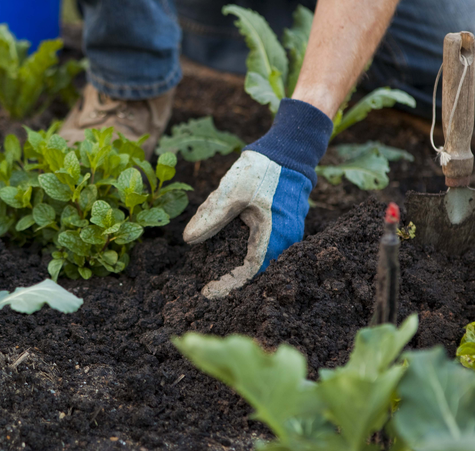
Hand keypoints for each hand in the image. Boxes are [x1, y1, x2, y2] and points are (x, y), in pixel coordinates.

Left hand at [183, 151, 309, 298]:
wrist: (286, 152)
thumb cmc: (261, 170)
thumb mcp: (231, 191)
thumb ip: (210, 216)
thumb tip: (188, 239)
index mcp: (275, 236)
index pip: (250, 273)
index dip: (228, 285)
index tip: (207, 292)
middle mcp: (285, 241)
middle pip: (254, 270)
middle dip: (229, 276)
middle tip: (204, 279)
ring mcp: (286, 235)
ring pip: (256, 258)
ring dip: (234, 261)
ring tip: (211, 262)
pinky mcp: (281, 227)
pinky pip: (260, 245)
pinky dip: (241, 248)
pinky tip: (223, 241)